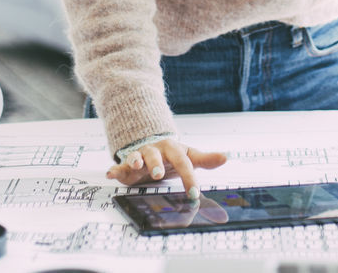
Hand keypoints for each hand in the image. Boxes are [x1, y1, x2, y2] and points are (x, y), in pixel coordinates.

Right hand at [105, 137, 227, 195]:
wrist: (151, 146)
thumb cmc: (172, 155)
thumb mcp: (188, 156)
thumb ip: (206, 159)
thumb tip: (226, 156)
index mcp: (172, 150)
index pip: (183, 163)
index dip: (188, 177)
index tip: (193, 192)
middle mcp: (156, 152)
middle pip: (156, 155)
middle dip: (157, 164)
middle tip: (159, 173)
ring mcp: (140, 157)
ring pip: (137, 157)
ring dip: (135, 160)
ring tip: (135, 165)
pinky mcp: (127, 165)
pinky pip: (120, 166)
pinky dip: (115, 169)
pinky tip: (111, 173)